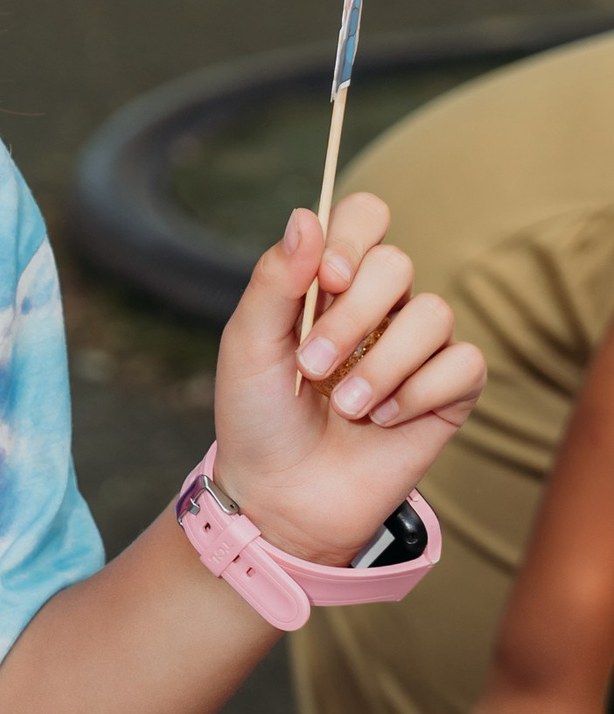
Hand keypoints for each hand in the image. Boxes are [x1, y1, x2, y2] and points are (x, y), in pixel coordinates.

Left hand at [210, 191, 484, 566]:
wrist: (279, 497)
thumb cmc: (258, 419)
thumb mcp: (249, 347)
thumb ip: (274, 281)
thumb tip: (304, 216)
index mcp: (330, 284)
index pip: (365, 217)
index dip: (354, 235)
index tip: (329, 278)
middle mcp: (380, 307)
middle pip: (397, 264)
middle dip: (353, 316)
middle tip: (313, 367)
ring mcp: (418, 347)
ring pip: (434, 314)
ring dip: (383, 365)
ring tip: (345, 407)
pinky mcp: (449, 391)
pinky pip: (464, 363)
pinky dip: (418, 393)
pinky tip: (383, 421)